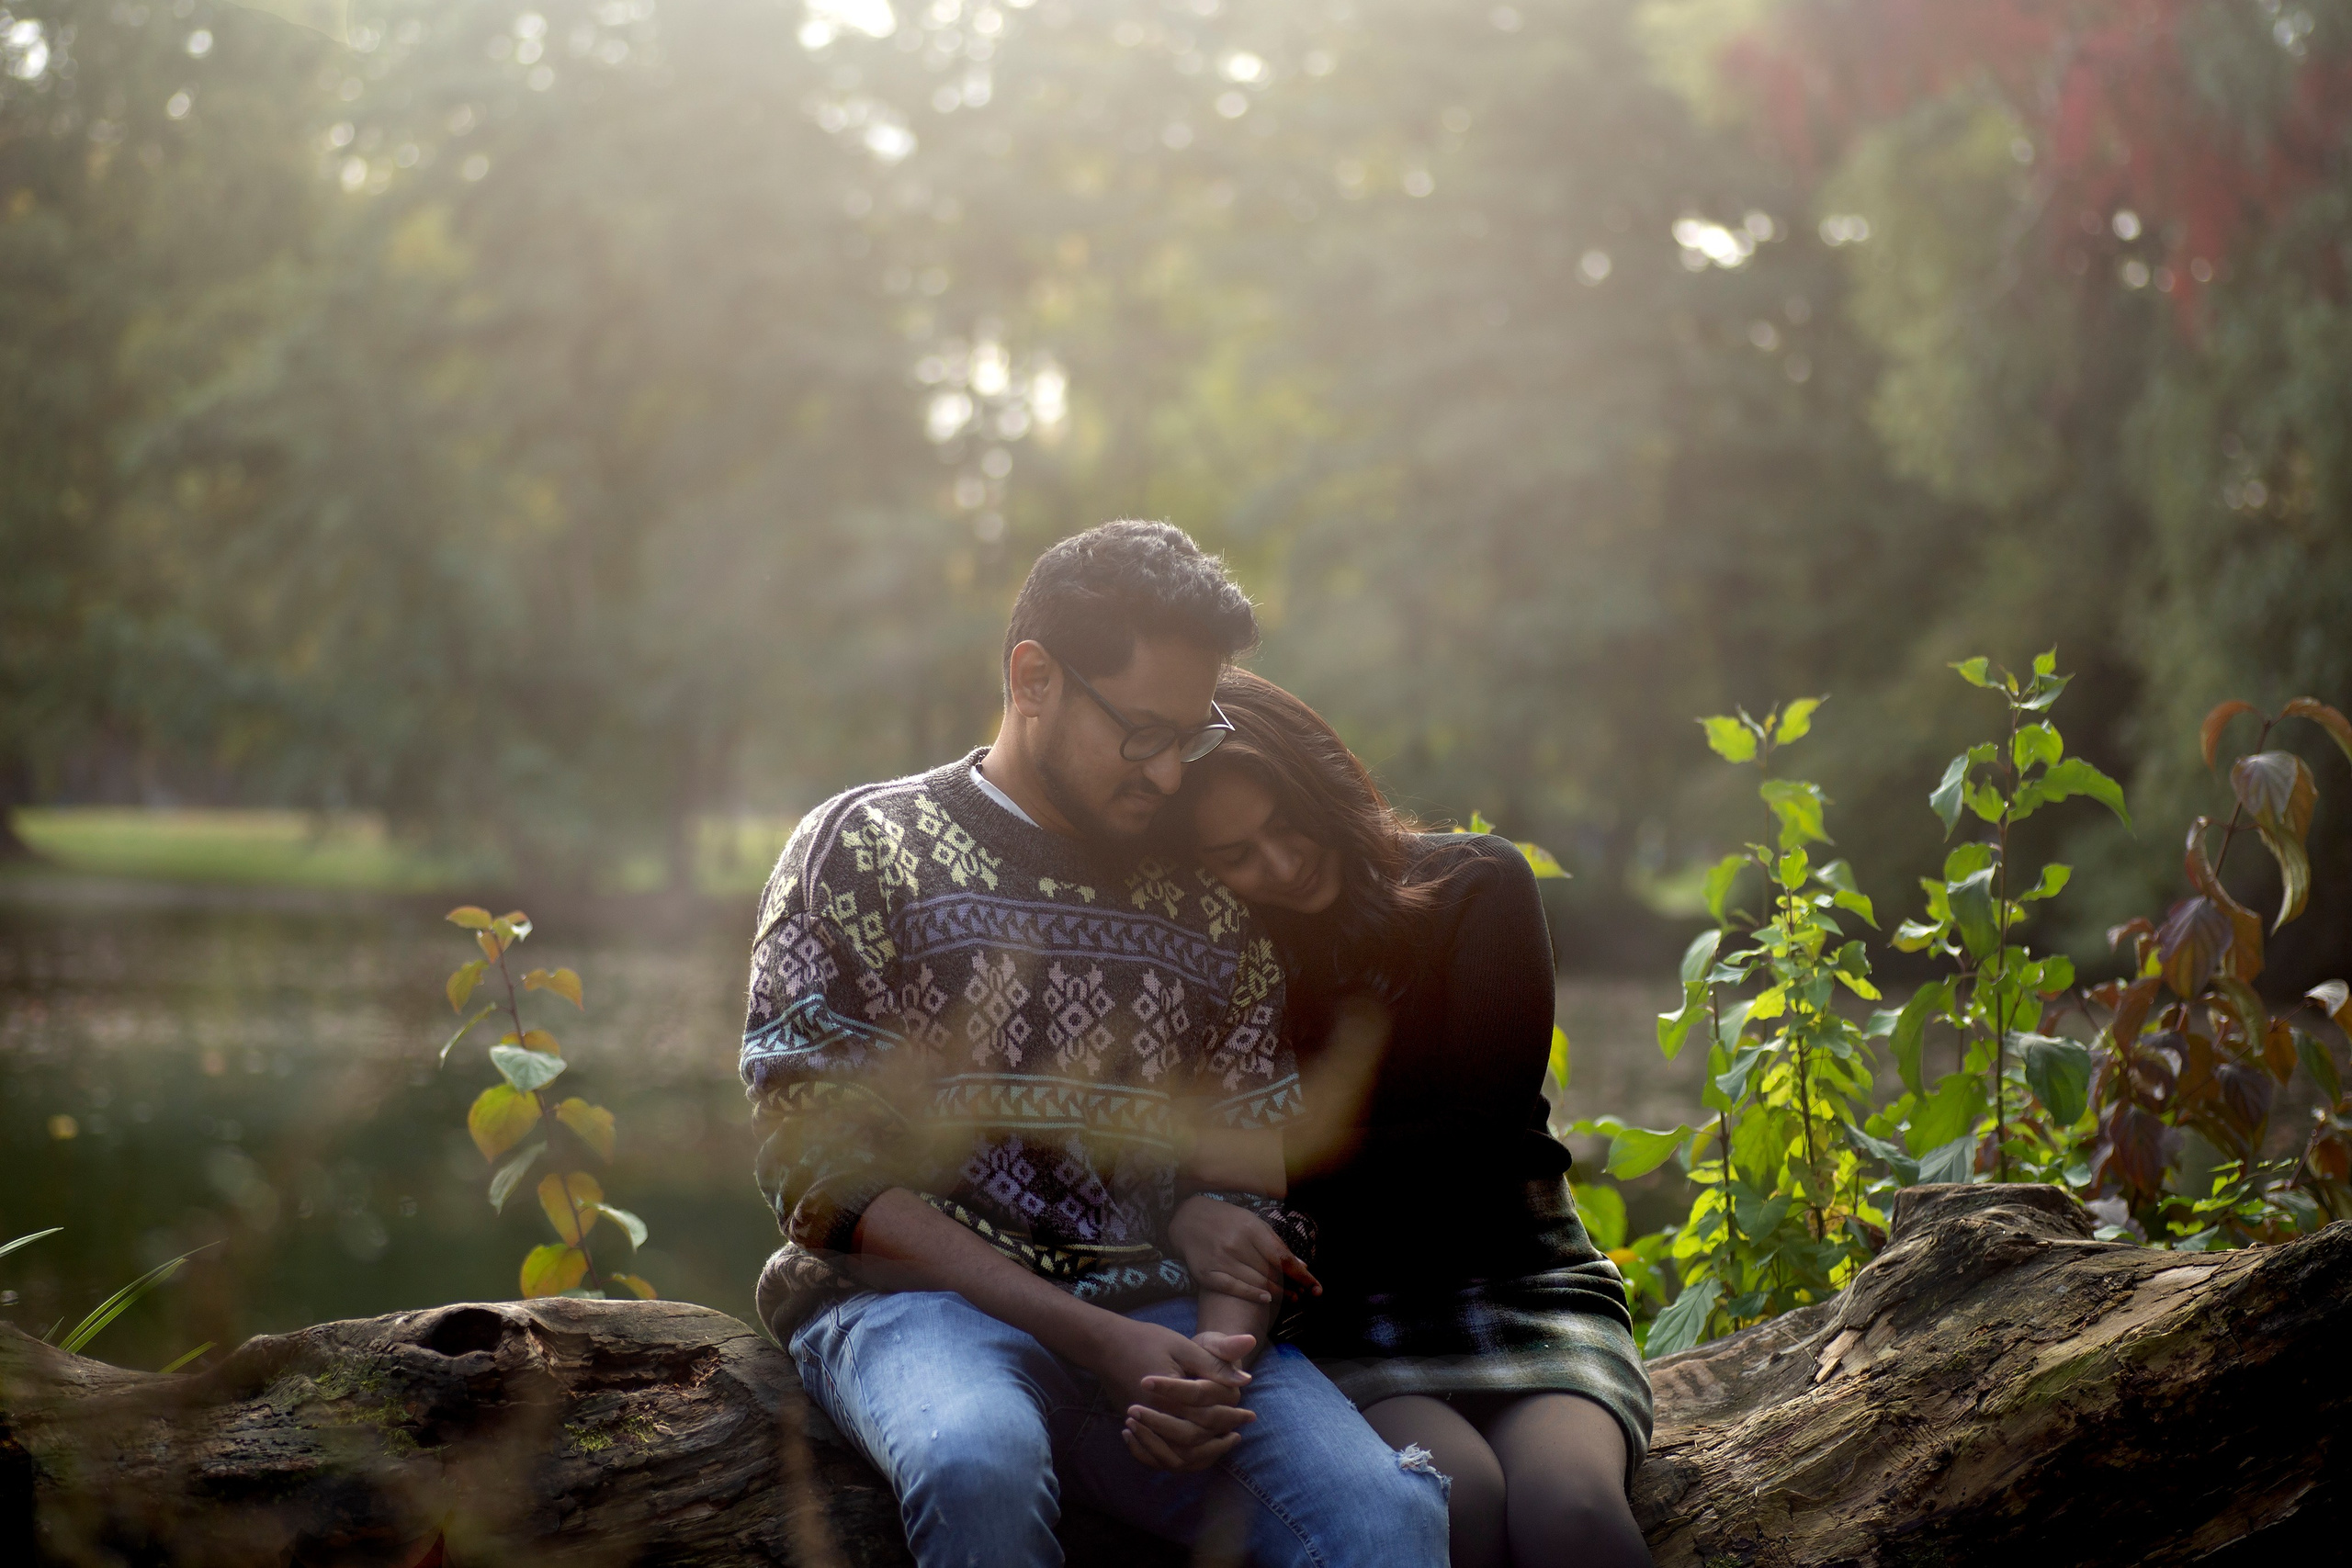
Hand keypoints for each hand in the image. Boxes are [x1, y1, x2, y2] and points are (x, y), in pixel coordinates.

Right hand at [1090, 1318, 1254, 1471]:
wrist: (1106, 1345)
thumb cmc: (1146, 1340)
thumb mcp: (1183, 1345)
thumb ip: (1213, 1364)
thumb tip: (1245, 1380)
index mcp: (1170, 1395)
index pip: (1208, 1416)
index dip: (1231, 1417)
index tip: (1250, 1416)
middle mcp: (1155, 1416)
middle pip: (1193, 1440)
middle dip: (1219, 1440)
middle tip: (1238, 1435)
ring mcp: (1143, 1426)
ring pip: (1175, 1456)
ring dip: (1201, 1454)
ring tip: (1222, 1446)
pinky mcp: (1136, 1428)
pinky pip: (1156, 1456)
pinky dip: (1177, 1458)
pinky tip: (1194, 1451)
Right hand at [1169, 1196, 1321, 1306]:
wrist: (1187, 1219)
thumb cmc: (1226, 1220)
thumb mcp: (1252, 1223)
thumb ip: (1276, 1244)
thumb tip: (1301, 1265)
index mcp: (1250, 1228)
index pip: (1282, 1257)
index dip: (1301, 1275)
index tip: (1315, 1287)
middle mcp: (1236, 1244)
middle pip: (1271, 1272)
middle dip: (1291, 1286)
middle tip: (1302, 1295)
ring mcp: (1220, 1260)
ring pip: (1256, 1282)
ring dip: (1277, 1293)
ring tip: (1290, 1298)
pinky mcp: (1207, 1274)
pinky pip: (1235, 1289)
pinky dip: (1253, 1295)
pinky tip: (1266, 1299)